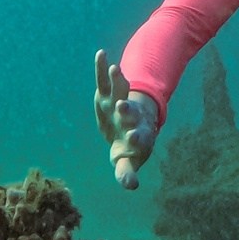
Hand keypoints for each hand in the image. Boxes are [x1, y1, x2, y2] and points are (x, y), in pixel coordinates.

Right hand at [94, 49, 159, 189]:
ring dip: (119, 81)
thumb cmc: (128, 149)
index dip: (136, 138)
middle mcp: (130, 118)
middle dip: (127, 109)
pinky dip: (102, 68)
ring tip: (117, 69)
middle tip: (124, 106)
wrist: (131, 128)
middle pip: (130, 113)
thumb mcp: (127, 163)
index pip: (138, 138)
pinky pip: (104, 80)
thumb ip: (126, 173)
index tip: (135, 138)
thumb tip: (131, 185)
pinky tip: (100, 53)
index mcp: (136, 136)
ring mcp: (119, 104)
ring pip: (121, 91)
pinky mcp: (108, 95)